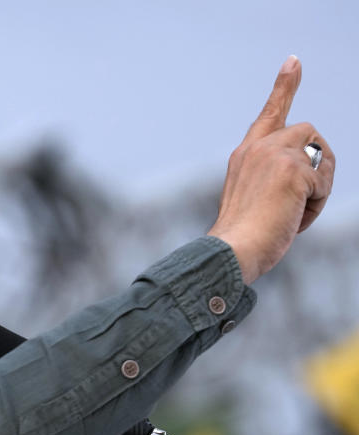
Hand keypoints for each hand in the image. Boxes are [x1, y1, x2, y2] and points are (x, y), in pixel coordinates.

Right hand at [208, 55, 334, 283]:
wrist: (231, 251)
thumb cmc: (241, 238)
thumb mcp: (255, 200)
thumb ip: (277, 176)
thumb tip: (314, 172)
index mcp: (244, 155)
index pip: (269, 113)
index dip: (284, 86)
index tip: (294, 60)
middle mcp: (257, 148)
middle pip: (309, 134)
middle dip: (317, 164)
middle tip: (301, 201)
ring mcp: (275, 155)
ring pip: (321, 155)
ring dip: (318, 187)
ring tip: (292, 213)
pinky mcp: (293, 169)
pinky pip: (324, 183)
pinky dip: (316, 207)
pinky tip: (292, 219)